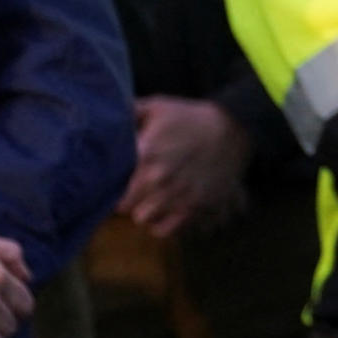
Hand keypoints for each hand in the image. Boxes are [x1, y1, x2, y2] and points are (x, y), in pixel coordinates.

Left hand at [121, 94, 254, 237]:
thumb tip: (102, 117)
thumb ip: (128, 112)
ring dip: (145, 211)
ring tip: (150, 203)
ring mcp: (177, 195)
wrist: (235, 127)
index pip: (111, 184)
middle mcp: (158, 178)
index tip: (115, 182)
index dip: (110, 185)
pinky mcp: (196, 207)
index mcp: (145, 154)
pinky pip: (166, 230)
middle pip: (124, 207)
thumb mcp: (158, 106)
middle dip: (127, 199)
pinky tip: (165, 213)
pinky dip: (163, 225)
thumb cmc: (191, 117)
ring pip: (143, 219)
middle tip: (135, 192)